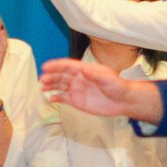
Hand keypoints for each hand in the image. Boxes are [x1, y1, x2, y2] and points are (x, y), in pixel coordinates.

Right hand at [41, 57, 163, 121]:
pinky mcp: (77, 101)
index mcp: (85, 70)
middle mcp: (79, 78)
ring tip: (42, 87)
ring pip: (60, 86)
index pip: (68, 66)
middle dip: (51, 76)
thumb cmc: (118, 86)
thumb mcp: (109, 78)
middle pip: (61, 75)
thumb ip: (96, 74)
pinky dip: (56, 98)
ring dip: (51, 85)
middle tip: (42, 79)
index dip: (56, 65)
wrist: (123, 101)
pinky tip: (50, 98)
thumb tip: (83, 69)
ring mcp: (77, 89)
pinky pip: (63, 98)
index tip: (46, 66)